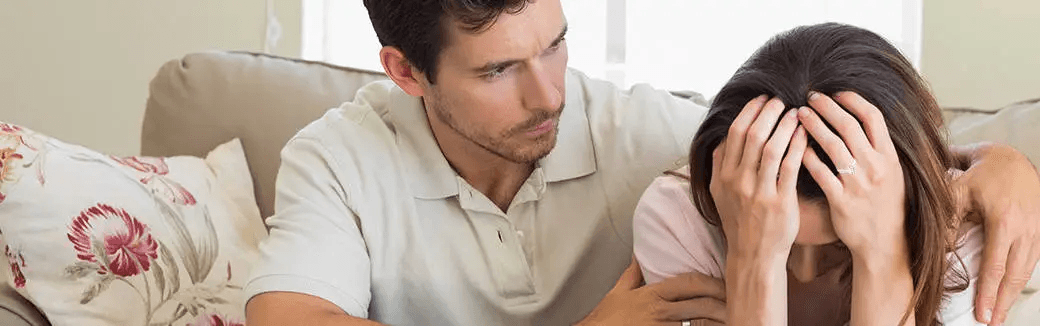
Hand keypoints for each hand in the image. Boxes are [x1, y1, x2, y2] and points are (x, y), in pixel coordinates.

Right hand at [577, 257, 725, 325]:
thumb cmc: (604, 320)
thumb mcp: (618, 292)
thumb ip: (633, 273)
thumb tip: (639, 254)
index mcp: (652, 295)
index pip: (691, 282)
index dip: (713, 282)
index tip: (727, 284)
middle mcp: (660, 312)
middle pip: (702, 304)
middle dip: (724, 304)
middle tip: (740, 304)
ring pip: (701, 324)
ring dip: (720, 323)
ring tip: (735, 320)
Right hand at [711, 95, 806, 258]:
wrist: (754, 254)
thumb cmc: (740, 221)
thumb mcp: (719, 194)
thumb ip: (719, 165)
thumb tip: (723, 139)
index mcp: (723, 176)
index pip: (735, 134)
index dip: (749, 112)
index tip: (762, 99)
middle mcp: (738, 181)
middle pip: (753, 136)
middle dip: (768, 112)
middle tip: (781, 99)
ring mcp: (759, 192)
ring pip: (771, 147)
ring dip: (785, 125)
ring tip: (797, 112)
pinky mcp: (780, 202)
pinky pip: (790, 166)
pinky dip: (798, 146)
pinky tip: (806, 134)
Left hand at [798, 91, 906, 255]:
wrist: (884, 242)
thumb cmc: (885, 205)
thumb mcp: (892, 173)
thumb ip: (877, 148)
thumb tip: (860, 118)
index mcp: (889, 157)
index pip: (873, 117)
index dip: (853, 100)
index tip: (835, 92)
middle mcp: (875, 167)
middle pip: (849, 126)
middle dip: (827, 107)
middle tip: (810, 96)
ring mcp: (858, 184)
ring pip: (833, 146)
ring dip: (813, 126)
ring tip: (798, 114)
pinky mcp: (842, 201)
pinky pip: (820, 173)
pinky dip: (806, 157)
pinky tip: (794, 146)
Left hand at [950, 143, 1039, 324]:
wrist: (1012, 158)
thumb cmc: (981, 174)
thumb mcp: (958, 191)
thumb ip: (948, 220)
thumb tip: (938, 250)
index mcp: (1004, 220)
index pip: (996, 264)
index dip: (989, 291)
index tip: (982, 312)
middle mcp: (1024, 228)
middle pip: (1015, 274)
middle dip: (1003, 301)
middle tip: (991, 322)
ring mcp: (1035, 230)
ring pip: (1026, 270)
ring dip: (1014, 294)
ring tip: (1000, 314)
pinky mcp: (1038, 231)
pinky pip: (1032, 261)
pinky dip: (1021, 279)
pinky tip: (1011, 292)